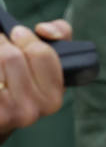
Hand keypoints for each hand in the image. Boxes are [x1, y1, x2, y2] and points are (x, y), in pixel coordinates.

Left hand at [0, 19, 70, 140]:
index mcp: (53, 98)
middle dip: (4, 44)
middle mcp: (32, 111)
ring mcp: (8, 116)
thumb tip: (43, 30)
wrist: (2, 116)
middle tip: (3, 43)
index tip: (17, 33)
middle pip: (12, 57)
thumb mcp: (51, 58)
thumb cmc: (28, 80)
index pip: (41, 53)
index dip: (26, 38)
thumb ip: (59, 33)